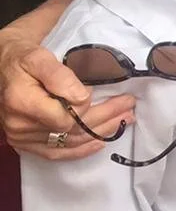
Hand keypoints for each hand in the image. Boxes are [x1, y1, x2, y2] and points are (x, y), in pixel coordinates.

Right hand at [1, 36, 131, 160]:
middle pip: (71, 130)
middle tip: (129, 106)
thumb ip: (59, 76)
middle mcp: (19, 125)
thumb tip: (83, 96)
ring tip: (124, 120)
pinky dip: (79, 150)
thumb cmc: (22, 59)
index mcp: (22, 102)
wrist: (2, 67)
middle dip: (105, 118)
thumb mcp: (38, 57)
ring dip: (99, 133)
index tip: (106, 93)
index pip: (66, 117)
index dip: (88, 108)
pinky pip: (55, 152)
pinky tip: (99, 143)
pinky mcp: (24, 142)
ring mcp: (21, 137)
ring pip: (68, 142)